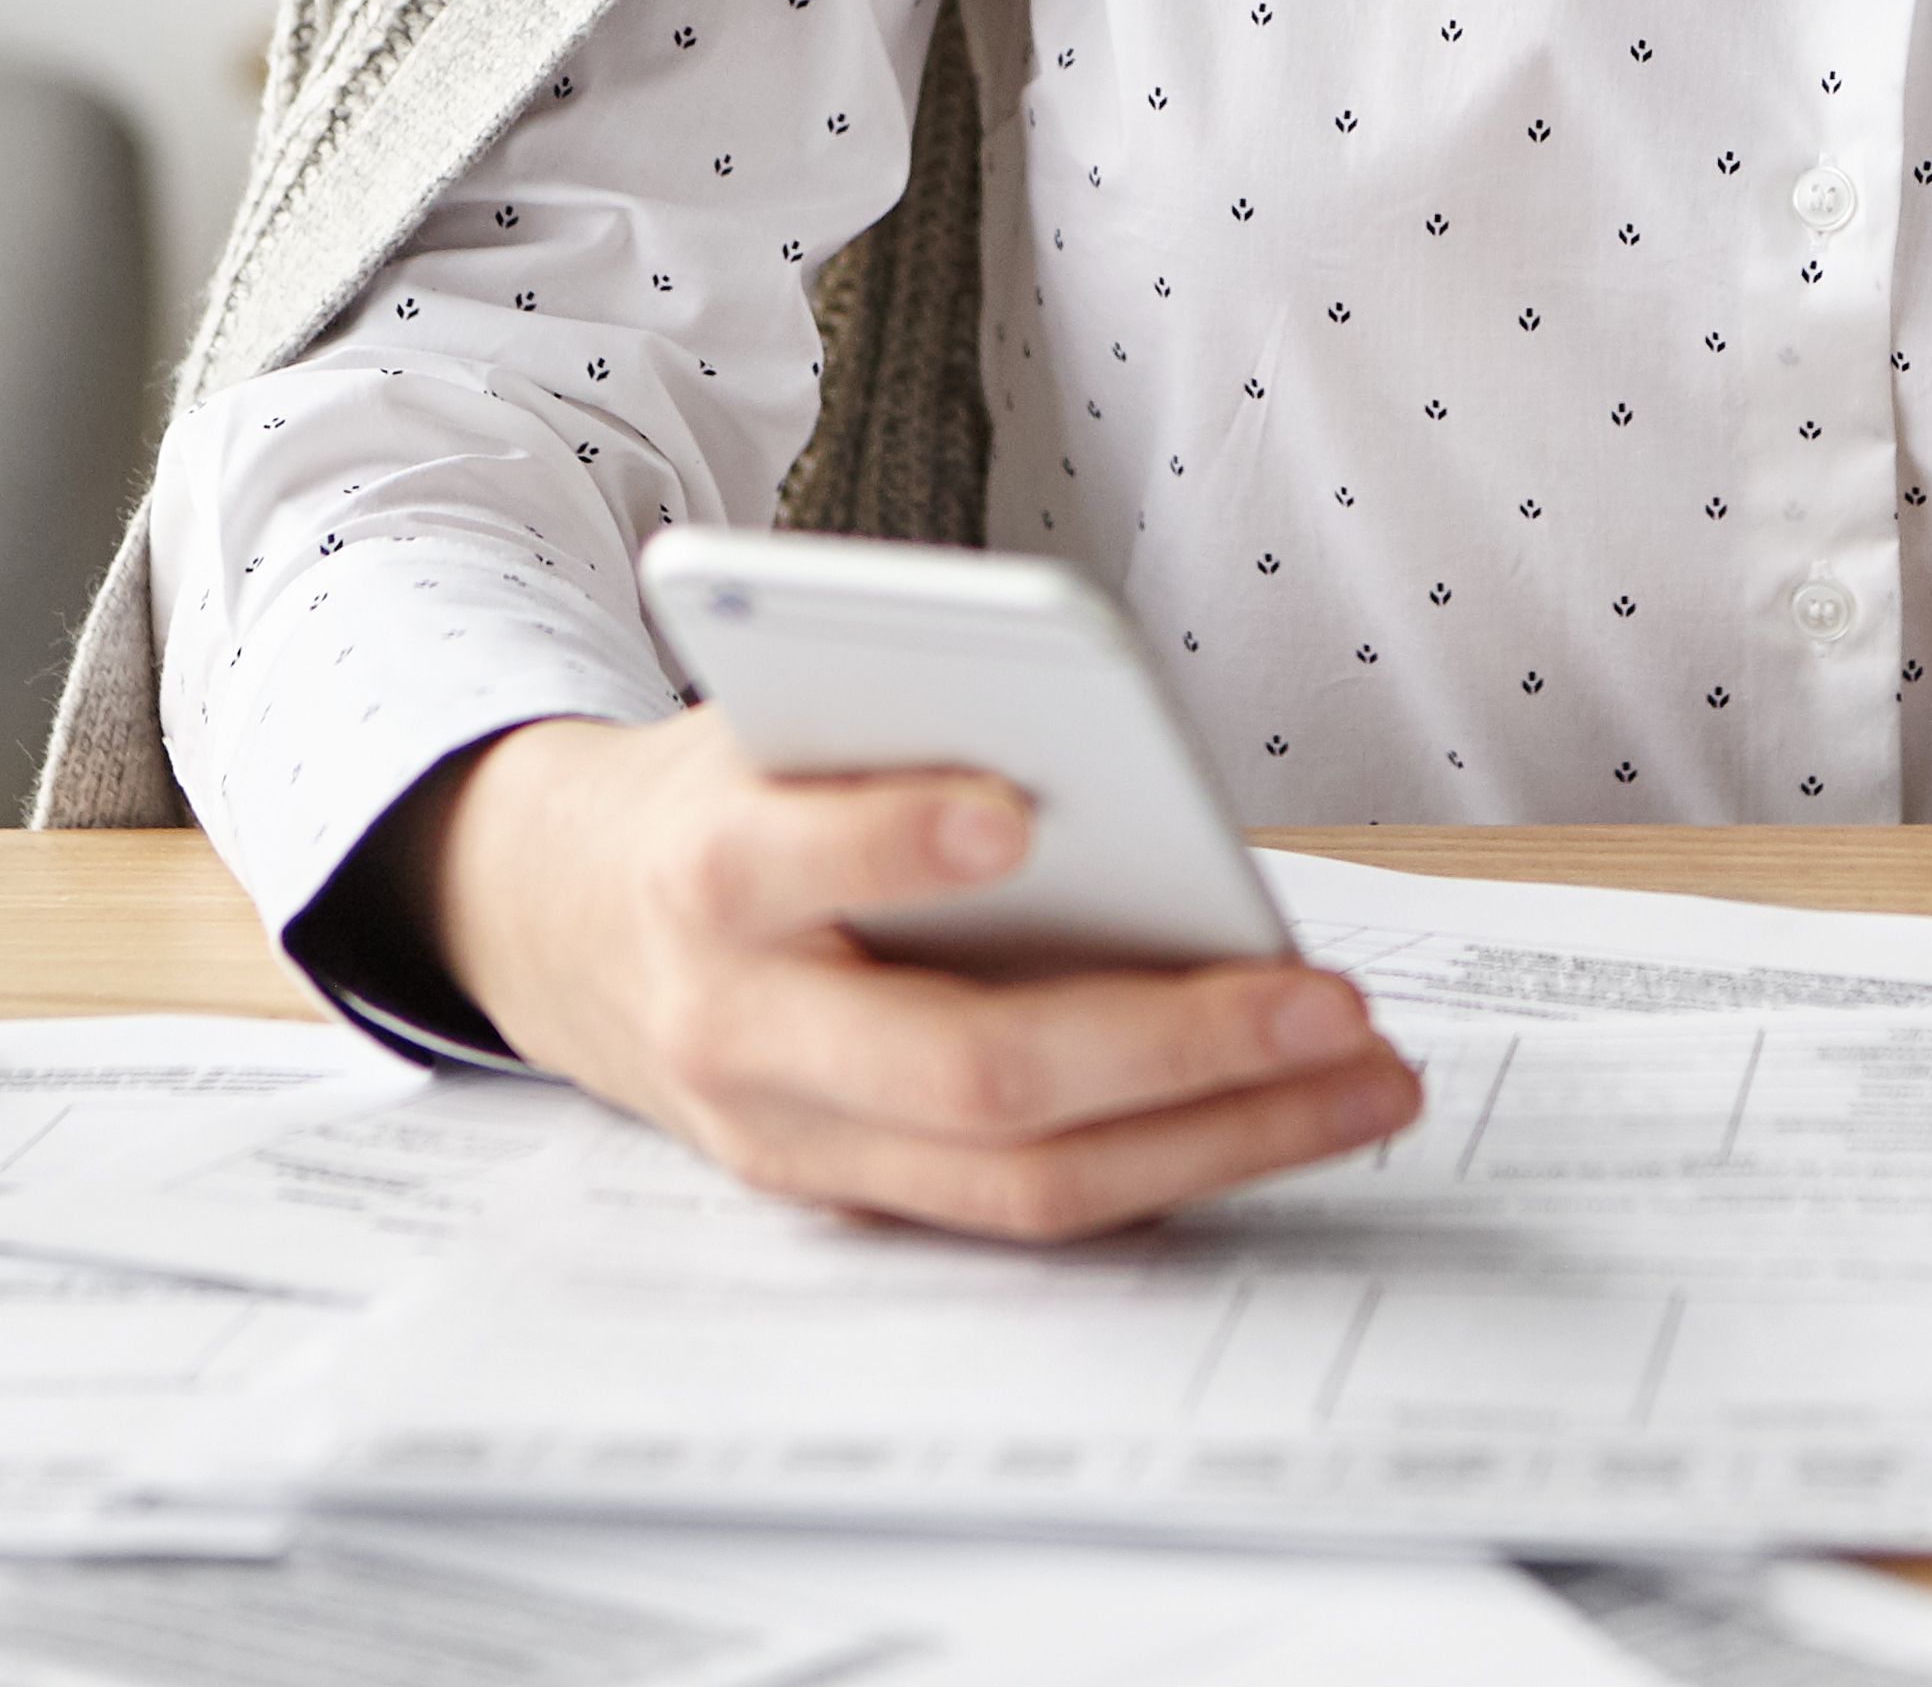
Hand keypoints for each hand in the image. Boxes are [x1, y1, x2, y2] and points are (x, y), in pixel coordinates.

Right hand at [423, 709, 1417, 1240]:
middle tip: (1327, 1002)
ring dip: (1219, 1136)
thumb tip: (1098, 760)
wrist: (567, 925)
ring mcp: (801, 1141)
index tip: (1012, 812)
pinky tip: (1288, 1118)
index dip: (890, 843)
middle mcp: (744, 1029)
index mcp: (703, 873)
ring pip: (1025, 1179)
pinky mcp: (858, 1197)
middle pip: (966, 1071)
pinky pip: (1032, 1208)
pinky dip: (1174, 1168)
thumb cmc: (718, 796)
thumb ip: (893, 728)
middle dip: (1169, 1045)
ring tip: (1365, 1077)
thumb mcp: (768, 724)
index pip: (785, 865)